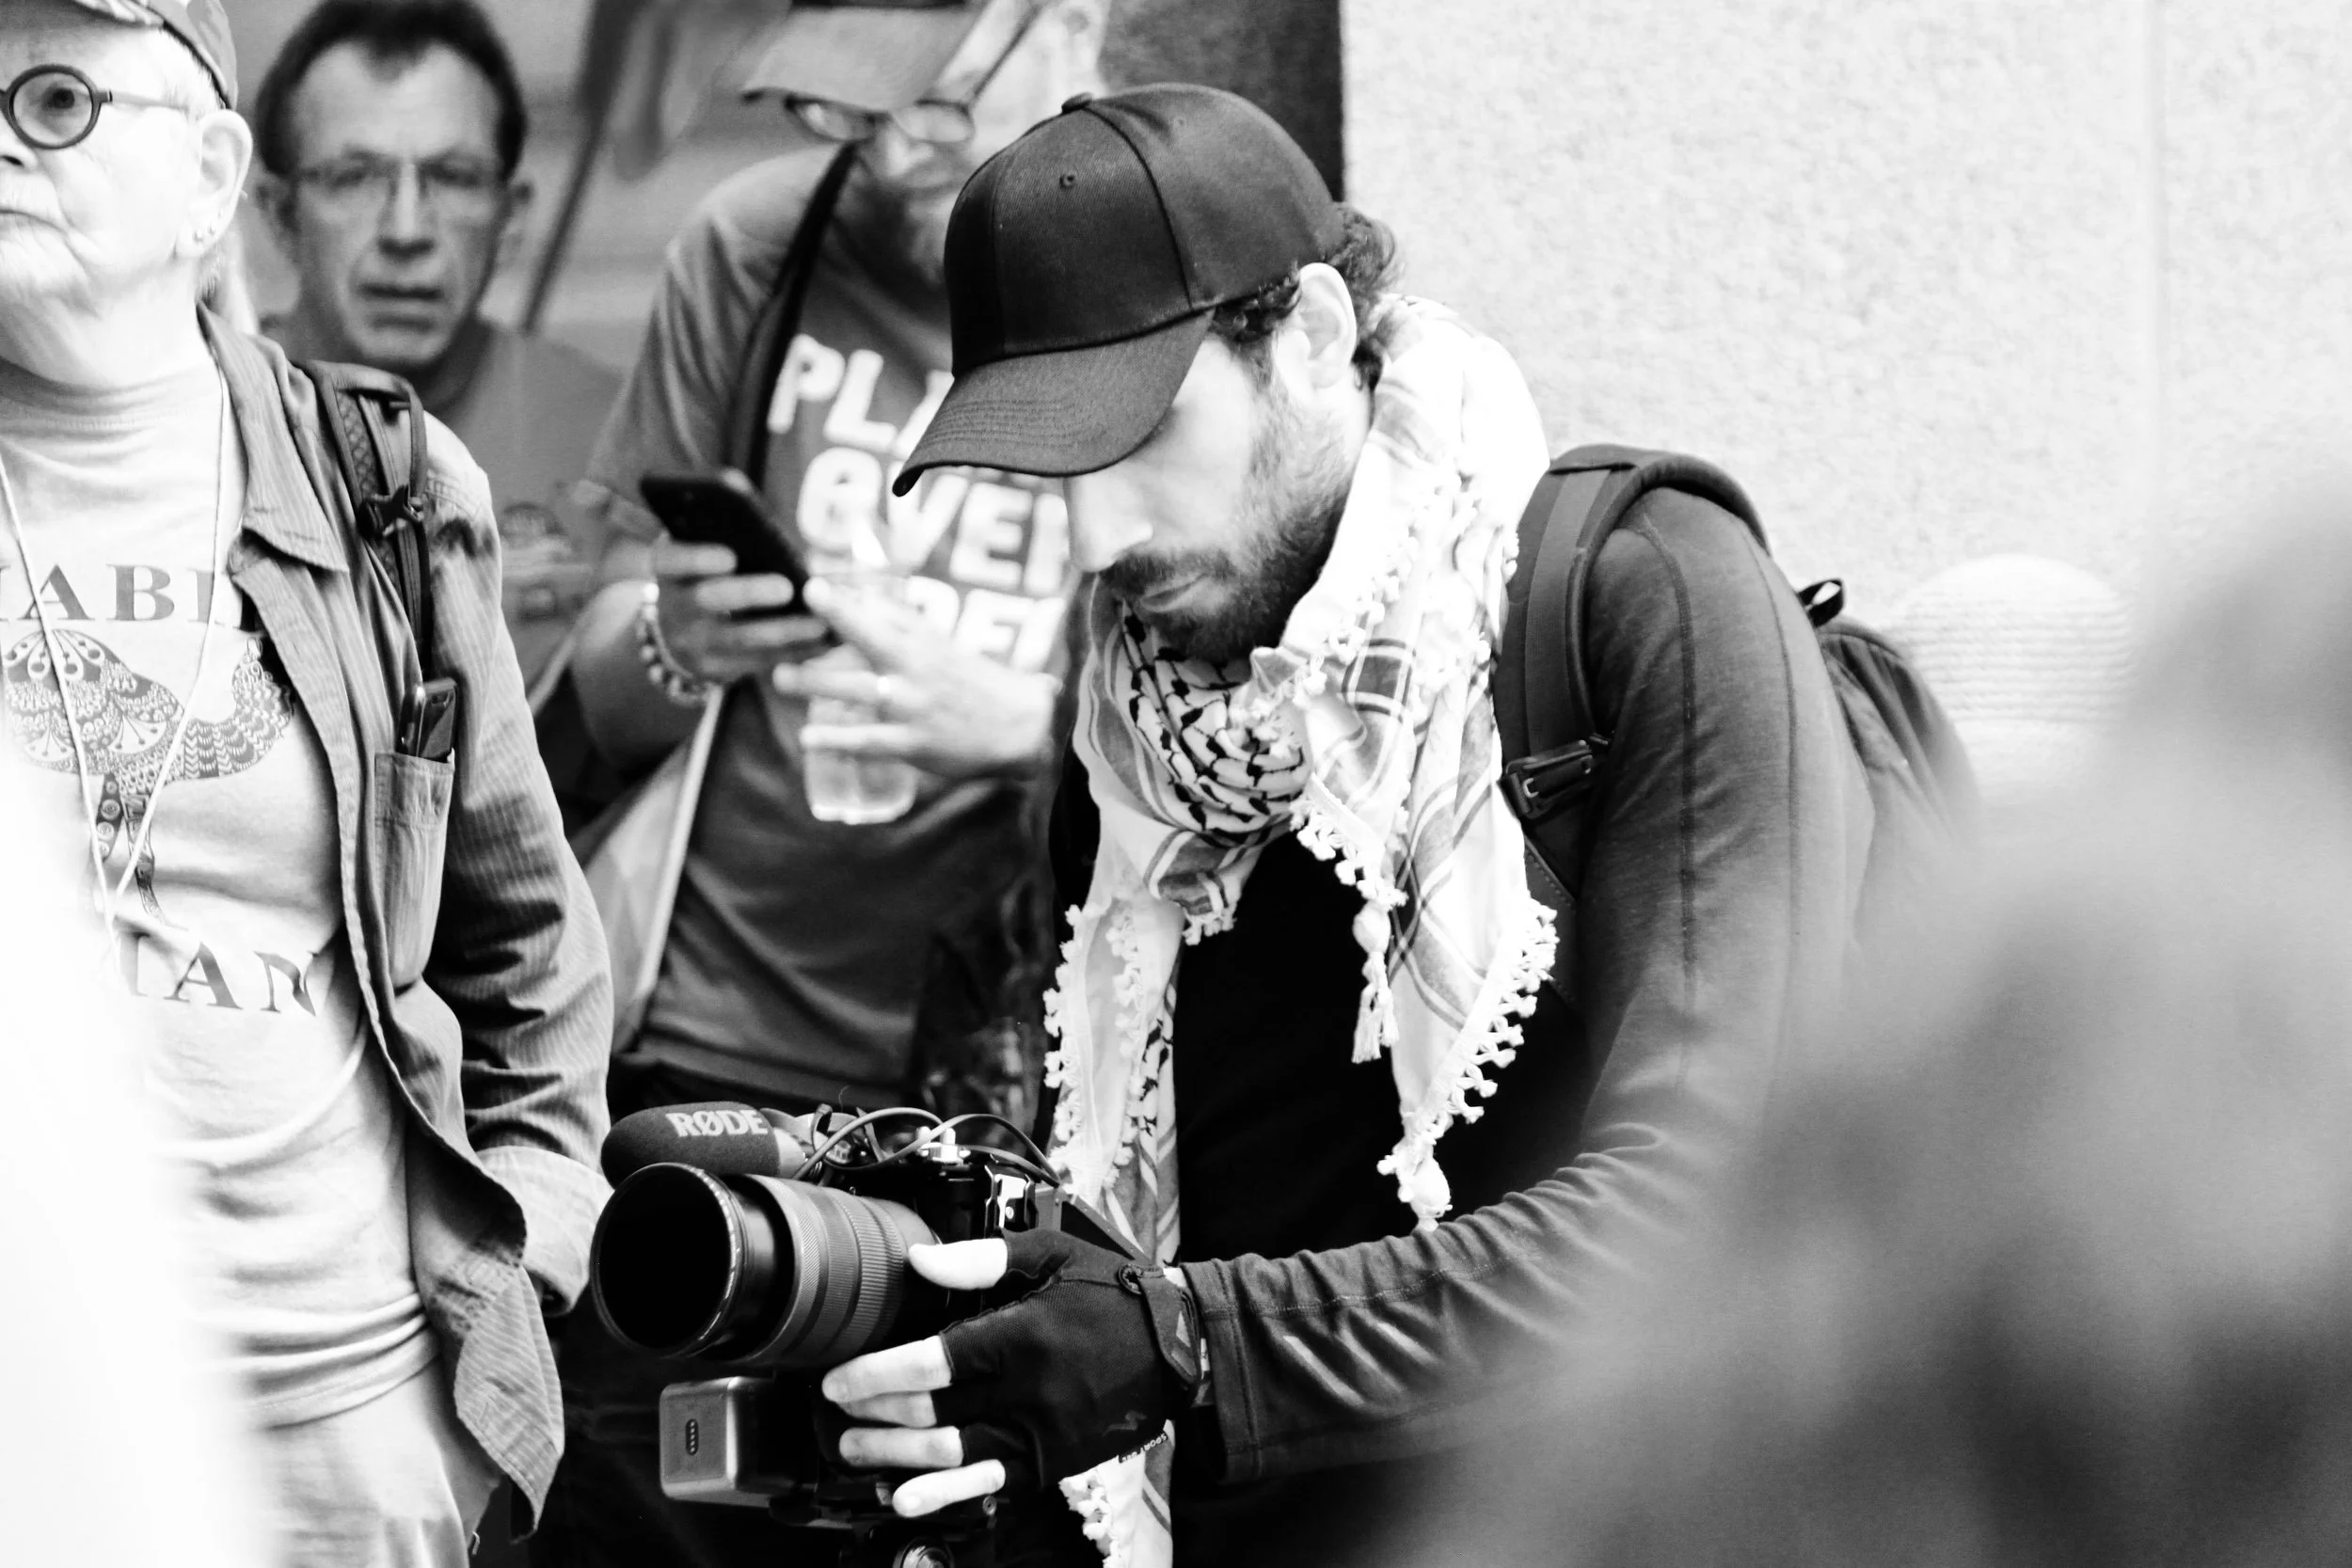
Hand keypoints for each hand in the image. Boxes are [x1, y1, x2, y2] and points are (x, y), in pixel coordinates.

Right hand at [651, 537, 830, 683]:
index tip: (730, 557)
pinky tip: (826, 642)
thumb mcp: (701, 553)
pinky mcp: (716, 670)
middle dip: (749, 593)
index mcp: (669, 569)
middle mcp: (674, 606)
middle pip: (708, 599)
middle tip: (788, 588)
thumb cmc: (707, 575)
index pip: (671, 560)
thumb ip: (724, 534)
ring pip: (741, 638)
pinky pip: (760, 661)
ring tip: (822, 622)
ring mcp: (693, 643)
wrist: (679, 632)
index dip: (698, 558)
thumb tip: (761, 512)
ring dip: (786, 630)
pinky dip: (796, 651)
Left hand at [773, 577, 1057, 779]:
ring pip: (859, 691)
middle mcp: (917, 671)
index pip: (882, 614)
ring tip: (781, 677)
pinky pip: (868, 743)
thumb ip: (900, 624)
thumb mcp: (940, 646)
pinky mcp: (914, 745)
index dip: (844, 603)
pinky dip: (837, 740)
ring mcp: (914, 709)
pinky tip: (809, 738)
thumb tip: (858, 598)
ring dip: (816, 684)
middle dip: (829, 633)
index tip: (812, 588)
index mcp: (924, 644)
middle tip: (788, 628)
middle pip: (870, 644)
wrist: (1020, 728)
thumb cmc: (973, 683)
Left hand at [820, 1231, 1202, 1518]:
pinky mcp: (1052, 1463)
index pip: (932, 1363)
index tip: (838, 1380)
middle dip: (875, 1419)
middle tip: (837, 1417)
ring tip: (857, 1454)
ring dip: (897, 1461)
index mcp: (1023, 1336)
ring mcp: (1041, 1435)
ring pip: (955, 1461)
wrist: (1179, 1348)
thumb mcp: (1052, 1255)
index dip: (876, 1376)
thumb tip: (917, 1260)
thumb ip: (981, 1258)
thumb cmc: (1111, 1294)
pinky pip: (988, 1487)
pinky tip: (907, 1500)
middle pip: (933, 1418)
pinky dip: (944, 1497)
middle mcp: (1029, 1392)